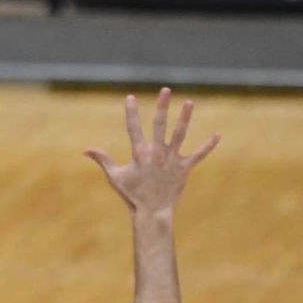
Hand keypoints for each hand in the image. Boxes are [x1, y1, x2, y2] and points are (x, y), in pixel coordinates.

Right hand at [86, 89, 218, 216]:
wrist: (152, 212)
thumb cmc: (132, 194)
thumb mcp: (115, 176)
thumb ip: (103, 159)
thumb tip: (86, 150)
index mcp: (139, 153)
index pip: (133, 128)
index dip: (131, 112)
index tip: (131, 97)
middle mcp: (156, 153)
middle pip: (160, 125)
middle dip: (162, 106)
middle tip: (166, 90)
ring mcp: (172, 160)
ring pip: (180, 134)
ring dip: (185, 118)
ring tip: (190, 102)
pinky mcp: (184, 169)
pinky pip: (198, 155)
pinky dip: (208, 146)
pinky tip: (217, 135)